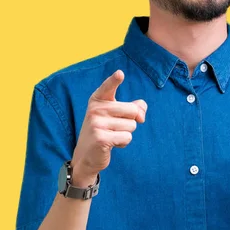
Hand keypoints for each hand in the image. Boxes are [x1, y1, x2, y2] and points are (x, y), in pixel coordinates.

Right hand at [70, 70, 146, 186]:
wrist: (87, 155)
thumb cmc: (105, 131)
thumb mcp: (116, 116)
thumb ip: (133, 108)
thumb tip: (142, 111)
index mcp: (98, 100)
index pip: (108, 87)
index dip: (114, 80)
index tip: (120, 73)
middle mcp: (95, 109)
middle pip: (132, 110)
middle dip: (131, 122)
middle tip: (116, 127)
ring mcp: (96, 123)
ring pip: (131, 126)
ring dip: (126, 134)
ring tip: (111, 136)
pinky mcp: (101, 138)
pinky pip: (127, 137)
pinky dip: (123, 143)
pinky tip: (111, 144)